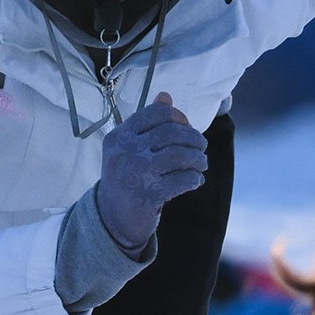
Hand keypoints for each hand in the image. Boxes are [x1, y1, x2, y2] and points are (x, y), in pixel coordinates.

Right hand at [97, 94, 206, 252]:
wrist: (113, 218)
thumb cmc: (126, 177)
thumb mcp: (129, 148)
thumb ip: (146, 123)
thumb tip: (165, 96)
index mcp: (119, 137)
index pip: (156, 114)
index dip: (179, 117)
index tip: (187, 127)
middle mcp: (125, 152)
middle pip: (171, 133)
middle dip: (194, 138)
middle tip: (201, 147)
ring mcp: (137, 173)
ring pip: (180, 155)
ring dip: (198, 159)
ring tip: (201, 164)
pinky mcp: (149, 195)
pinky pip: (183, 180)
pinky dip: (194, 179)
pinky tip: (195, 180)